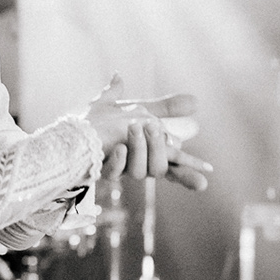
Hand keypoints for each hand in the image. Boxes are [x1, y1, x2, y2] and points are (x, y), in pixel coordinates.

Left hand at [85, 75, 211, 191]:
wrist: (73, 126)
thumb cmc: (106, 121)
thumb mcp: (137, 110)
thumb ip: (163, 107)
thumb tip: (196, 100)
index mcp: (148, 153)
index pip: (173, 167)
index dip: (188, 175)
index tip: (206, 179)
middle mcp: (136, 164)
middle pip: (158, 169)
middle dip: (159, 148)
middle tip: (152, 126)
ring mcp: (119, 168)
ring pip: (140, 172)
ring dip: (140, 148)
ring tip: (133, 127)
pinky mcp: (100, 169)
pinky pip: (114, 173)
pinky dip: (120, 160)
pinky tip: (119, 147)